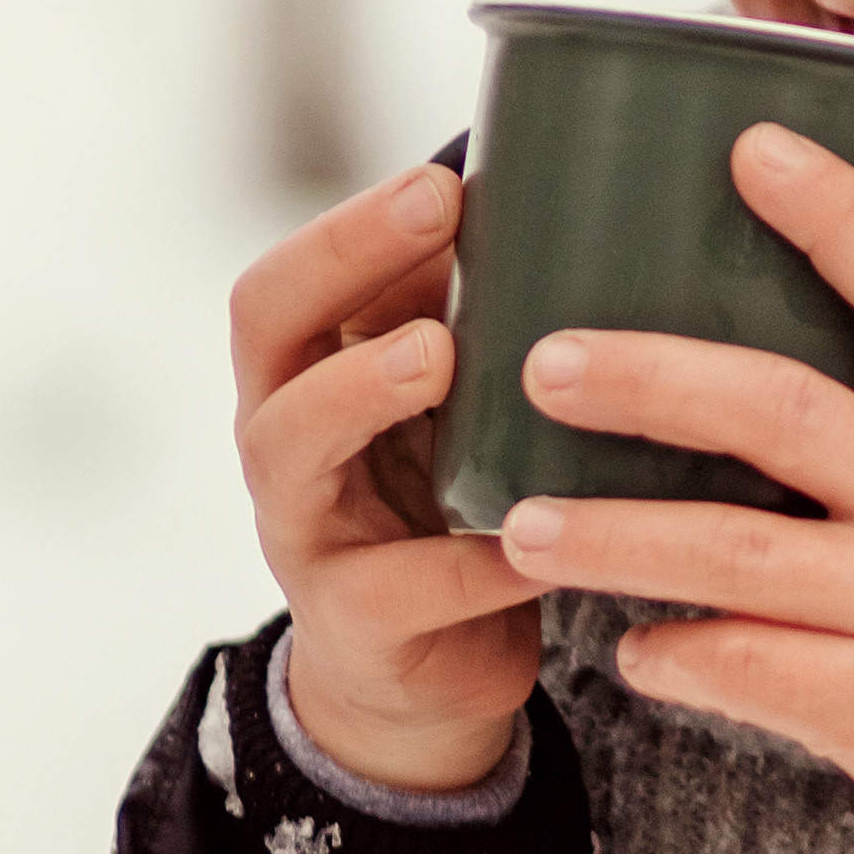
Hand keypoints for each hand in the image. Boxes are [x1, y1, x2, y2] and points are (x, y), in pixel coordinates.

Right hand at [230, 165, 542, 791]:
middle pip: (269, 331)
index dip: (352, 225)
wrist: (425, 676)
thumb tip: (584, 205)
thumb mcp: (455, 406)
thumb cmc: (449, 500)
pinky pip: (399, 588)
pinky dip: (473, 560)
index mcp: (306, 374)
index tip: (444, 177)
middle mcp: (285, 440)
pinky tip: (537, 538)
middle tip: (435, 210)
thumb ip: (481, 322)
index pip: (290, 278)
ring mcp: (306, 532)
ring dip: (364, 390)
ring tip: (438, 353)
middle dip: (343, 258)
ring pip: (295, 446)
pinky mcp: (355, 625)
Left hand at [499, 124, 853, 853]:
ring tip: (520, 526)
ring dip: (611, 533)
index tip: (751, 145)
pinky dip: (674, 659)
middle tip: (546, 361)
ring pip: (733, 549)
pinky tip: (638, 656)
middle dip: (650, 379)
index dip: (837, 213)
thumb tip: (781, 409)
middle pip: (784, 409)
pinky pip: (746, 669)